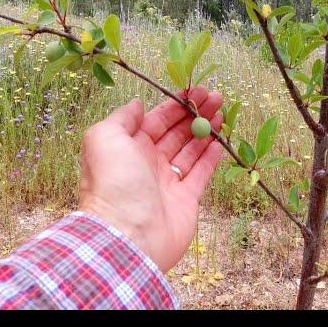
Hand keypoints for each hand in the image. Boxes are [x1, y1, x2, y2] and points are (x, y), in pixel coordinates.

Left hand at [78, 86, 223, 272]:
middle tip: (216, 97)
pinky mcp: (185, 200)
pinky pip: (201, 173)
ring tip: (223, 113)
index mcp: (128, 147)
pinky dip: (211, 157)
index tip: (195, 91)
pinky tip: (222, 141)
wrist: (128, 235)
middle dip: (194, 114)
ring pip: (190, 151)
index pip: (155, 120)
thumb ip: (122, 118)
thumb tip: (137, 104)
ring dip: (206, 131)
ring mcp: (167, 182)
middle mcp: (147, 163)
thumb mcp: (104, 138)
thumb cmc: (113, 183)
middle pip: (175, 133)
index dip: (175, 105)